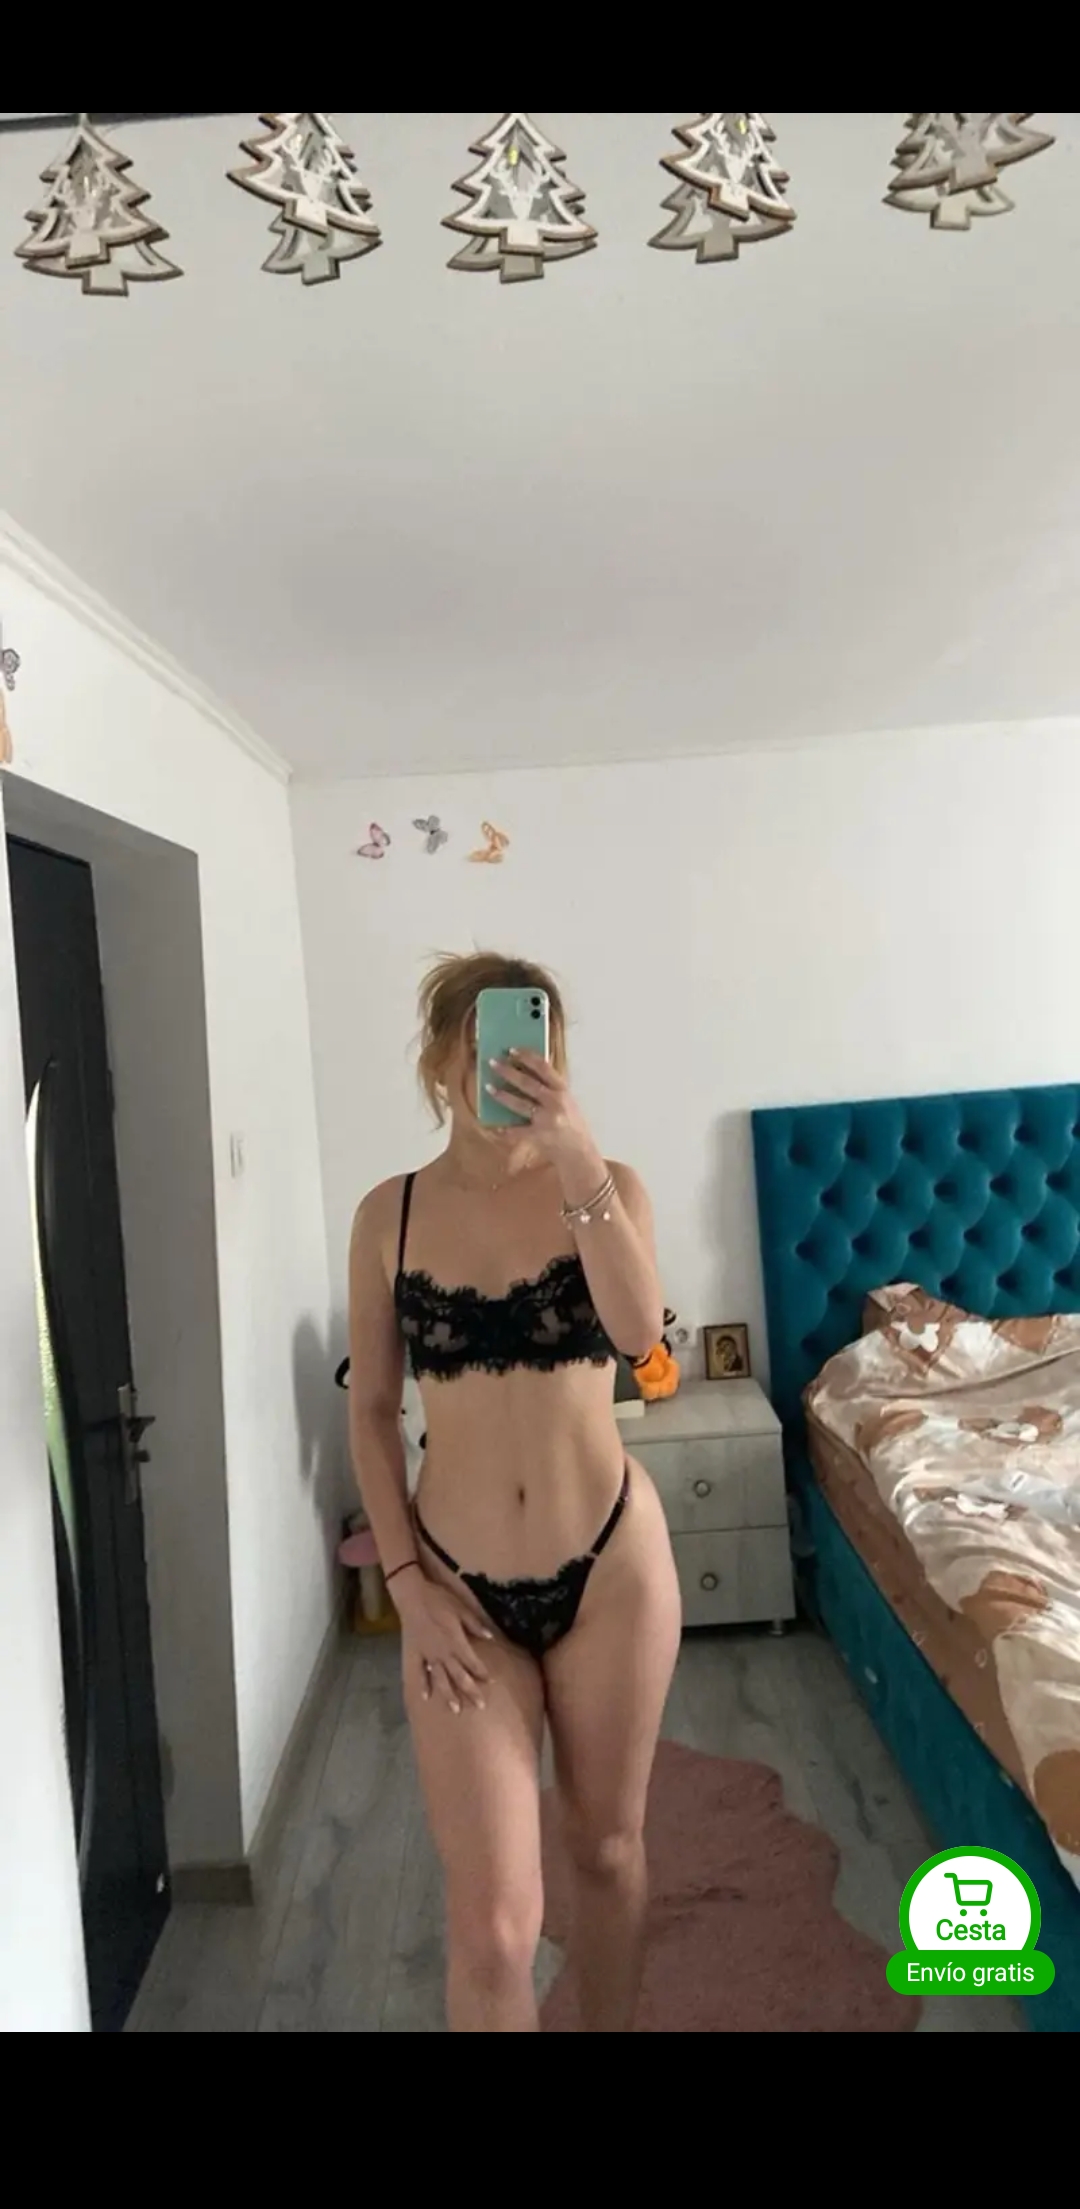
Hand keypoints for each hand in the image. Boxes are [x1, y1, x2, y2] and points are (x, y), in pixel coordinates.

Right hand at [394, 1568, 492, 1713]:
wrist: (413, 1596)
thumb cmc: (440, 1600)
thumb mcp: (462, 1609)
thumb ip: (475, 1625)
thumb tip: (491, 1637)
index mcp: (456, 1642)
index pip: (473, 1662)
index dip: (482, 1673)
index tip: (491, 1682)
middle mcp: (443, 1653)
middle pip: (459, 1676)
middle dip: (470, 1691)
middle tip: (480, 1706)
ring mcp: (428, 1655)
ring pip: (440, 1679)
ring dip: (449, 1694)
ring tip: (456, 1709)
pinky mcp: (415, 1653)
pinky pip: (418, 1673)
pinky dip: (422, 1685)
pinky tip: (426, 1697)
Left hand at [486, 1049, 595, 1164]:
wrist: (580, 1153)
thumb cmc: (573, 1125)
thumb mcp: (567, 1101)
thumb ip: (551, 1088)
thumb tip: (527, 1071)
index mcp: (563, 1091)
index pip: (544, 1068)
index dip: (527, 1056)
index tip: (512, 1050)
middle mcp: (555, 1103)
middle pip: (528, 1083)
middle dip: (508, 1072)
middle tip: (492, 1062)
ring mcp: (545, 1120)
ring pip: (519, 1104)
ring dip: (502, 1095)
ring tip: (488, 1087)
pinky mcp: (537, 1137)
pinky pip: (516, 1131)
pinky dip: (504, 1129)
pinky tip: (494, 1126)